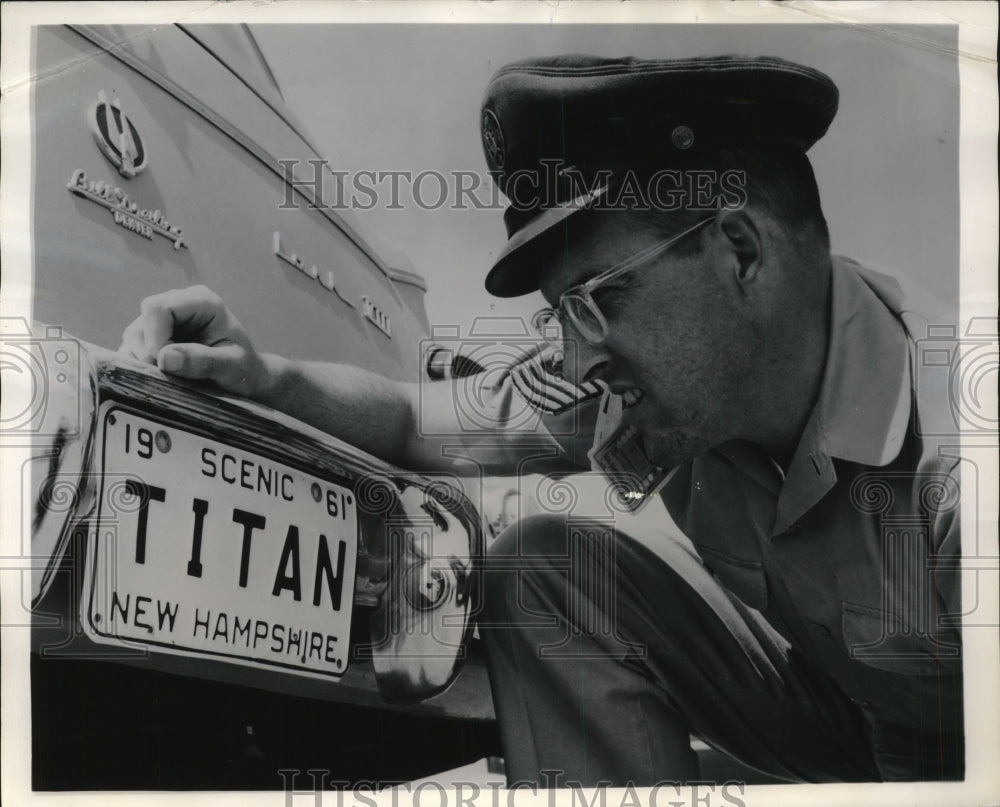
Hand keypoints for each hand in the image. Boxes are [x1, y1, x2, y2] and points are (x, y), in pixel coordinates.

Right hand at [119, 285, 267, 396]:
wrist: (244, 378)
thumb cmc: (243, 369)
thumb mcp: (232, 367)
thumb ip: (203, 361)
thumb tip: (164, 358)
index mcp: (200, 301)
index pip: (158, 308)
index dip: (155, 337)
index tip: (167, 364)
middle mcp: (178, 305)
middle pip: (142, 322)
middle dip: (150, 353)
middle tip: (173, 376)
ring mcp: (163, 321)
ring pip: (134, 337)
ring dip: (145, 362)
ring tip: (174, 378)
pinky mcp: (153, 338)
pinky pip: (132, 349)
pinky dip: (141, 367)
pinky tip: (164, 378)